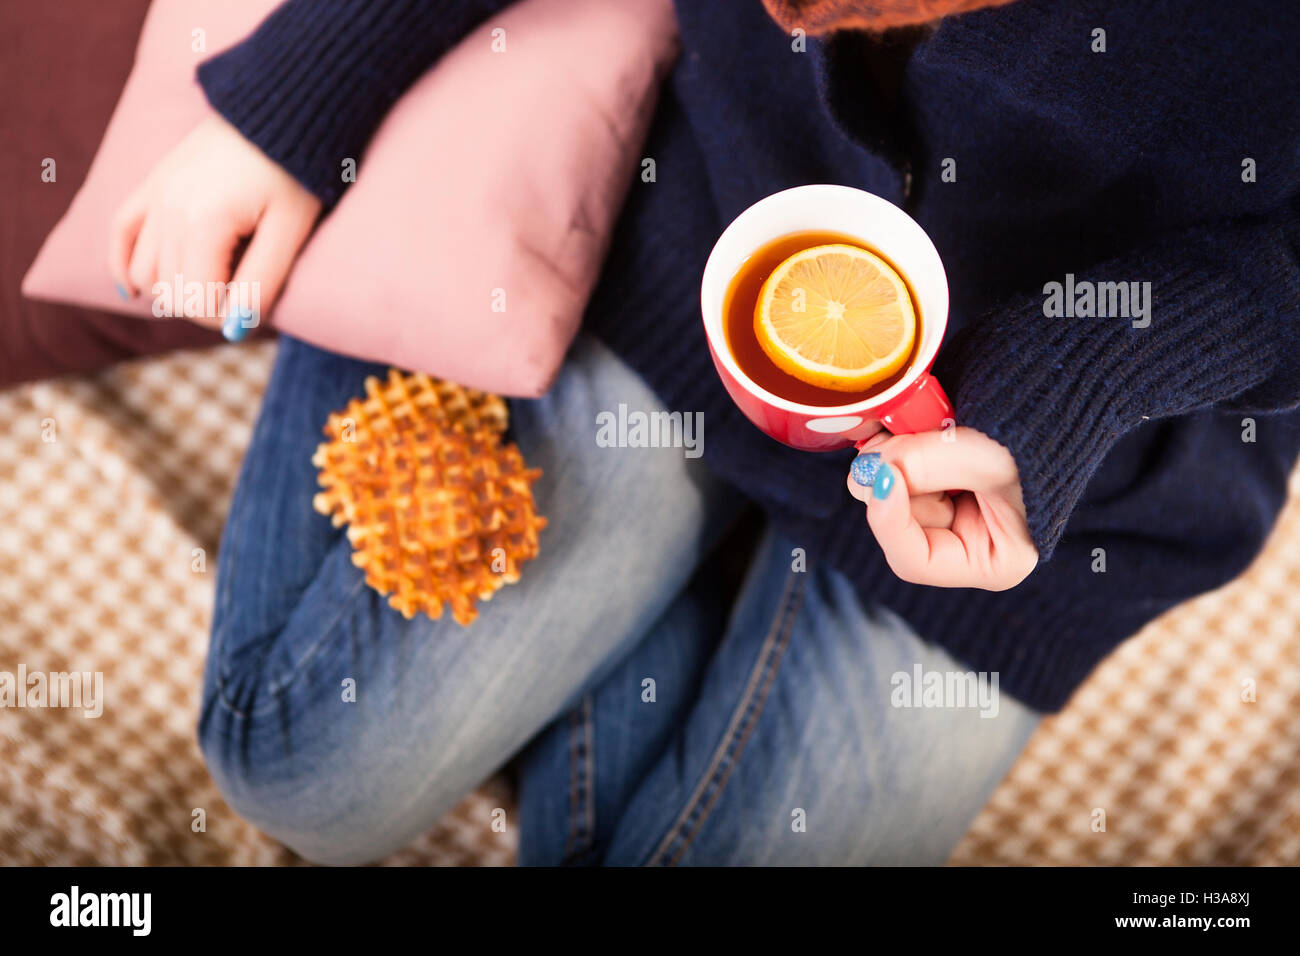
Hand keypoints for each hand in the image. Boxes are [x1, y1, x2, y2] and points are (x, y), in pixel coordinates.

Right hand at [109, 114, 321, 336]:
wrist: (282, 109)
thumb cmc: (296, 173)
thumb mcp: (291, 231)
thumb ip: (263, 281)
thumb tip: (236, 326)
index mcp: (202, 222)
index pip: (198, 301)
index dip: (230, 317)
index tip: (258, 305)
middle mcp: (167, 208)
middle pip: (171, 290)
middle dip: (207, 305)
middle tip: (242, 297)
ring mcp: (155, 193)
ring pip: (144, 270)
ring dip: (173, 288)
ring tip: (212, 284)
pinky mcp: (153, 182)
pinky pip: (121, 231)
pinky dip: (125, 263)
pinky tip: (135, 289)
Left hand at [846, 427, 1037, 589]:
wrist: (1057, 398)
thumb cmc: (1043, 441)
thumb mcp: (989, 459)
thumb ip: (928, 467)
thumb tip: (871, 468)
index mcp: (992, 563)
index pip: (914, 561)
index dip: (889, 522)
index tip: (885, 475)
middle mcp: (966, 542)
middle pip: (899, 520)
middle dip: (891, 478)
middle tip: (889, 437)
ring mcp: (950, 509)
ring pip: (895, 488)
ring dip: (894, 454)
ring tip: (919, 423)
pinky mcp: (938, 478)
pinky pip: (900, 465)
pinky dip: (898, 443)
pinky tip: (912, 424)